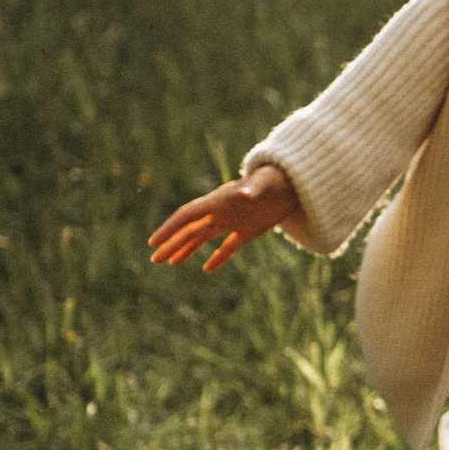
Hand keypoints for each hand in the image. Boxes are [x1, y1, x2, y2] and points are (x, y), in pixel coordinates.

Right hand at [148, 160, 305, 272]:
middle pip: (190, 230)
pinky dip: (218, 257)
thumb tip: (243, 194)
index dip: (169, 228)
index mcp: (218, 201)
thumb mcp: (262, 184)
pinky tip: (207, 269)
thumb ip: (252, 189)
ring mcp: (234, 221)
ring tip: (171, 263)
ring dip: (186, 250)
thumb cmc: (276, 180)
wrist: (294, 183)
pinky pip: (229, 247)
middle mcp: (222, 211)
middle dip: (171, 244)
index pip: (187, 216)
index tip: (153, 243)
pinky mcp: (250, 230)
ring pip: (204, 238)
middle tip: (154, 261)